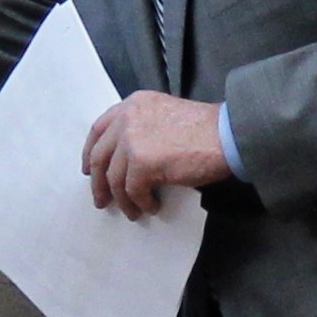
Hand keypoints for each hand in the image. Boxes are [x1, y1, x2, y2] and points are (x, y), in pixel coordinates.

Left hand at [84, 92, 230, 216]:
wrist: (227, 134)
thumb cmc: (206, 129)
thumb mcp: (165, 115)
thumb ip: (143, 127)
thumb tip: (128, 160)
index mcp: (133, 104)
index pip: (99, 129)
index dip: (91, 152)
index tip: (89, 169)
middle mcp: (127, 118)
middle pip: (100, 156)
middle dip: (98, 182)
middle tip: (102, 199)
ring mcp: (132, 140)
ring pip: (114, 178)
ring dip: (122, 199)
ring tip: (132, 211)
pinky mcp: (142, 163)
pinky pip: (132, 191)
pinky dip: (141, 203)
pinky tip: (151, 206)